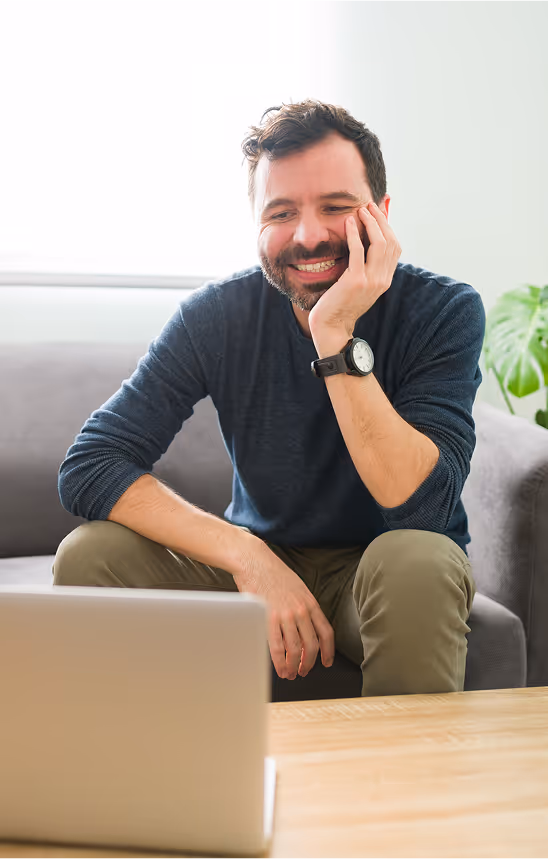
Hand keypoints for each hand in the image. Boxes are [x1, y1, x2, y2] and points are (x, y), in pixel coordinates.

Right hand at [233, 543, 334, 679]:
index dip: (328, 651)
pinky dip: (280, 661)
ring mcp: (285, 615)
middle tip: (305, 671)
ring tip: (291, 673)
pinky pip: (277, 646)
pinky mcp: (268, 618)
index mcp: (310, 602)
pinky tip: (280, 668)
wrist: (255, 561)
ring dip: (295, 665)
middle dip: (310, 663)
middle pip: (312, 645)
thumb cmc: (273, 573)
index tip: (327, 661)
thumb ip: (303, 607)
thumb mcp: (297, 588)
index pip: (326, 632)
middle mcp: (301, 610)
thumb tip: (305, 627)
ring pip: (296, 649)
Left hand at [308, 201, 401, 343]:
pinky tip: (348, 223)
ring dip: (370, 223)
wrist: (332, 327)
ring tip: (360, 210)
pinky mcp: (356, 280)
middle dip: (380, 220)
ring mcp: (371, 280)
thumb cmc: (340, 305)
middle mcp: (382, 280)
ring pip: (379, 243)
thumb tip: (364, 246)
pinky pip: (358, 250)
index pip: (395, 247)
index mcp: (385, 280)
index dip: (388, 227)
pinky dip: (354, 233)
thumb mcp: (360, 285)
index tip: (377, 213)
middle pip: (390, 241)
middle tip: (369, 205)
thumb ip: (366, 269)